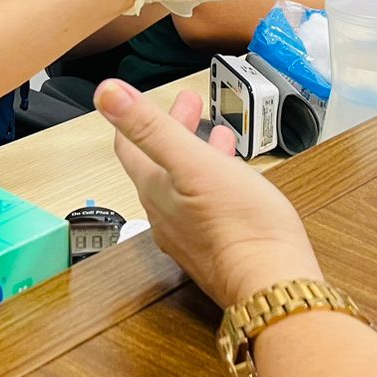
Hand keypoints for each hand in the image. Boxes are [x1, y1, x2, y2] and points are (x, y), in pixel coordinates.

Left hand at [95, 78, 320, 306]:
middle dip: (173, 129)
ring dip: (195, 153)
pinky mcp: (214, 247)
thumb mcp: (193, 162)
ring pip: (183, 184)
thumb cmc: (239, 225)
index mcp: (154, 190)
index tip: (160, 95)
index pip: (129, 146)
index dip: (139, 115)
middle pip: (158, 163)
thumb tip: (105, 93)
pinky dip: (213, 179)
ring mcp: (188, 234)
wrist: (270, 283)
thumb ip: (149, 127)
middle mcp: (164, 214)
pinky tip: (234, 178)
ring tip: (216, 135)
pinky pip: (205, 205)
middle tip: (192, 107)